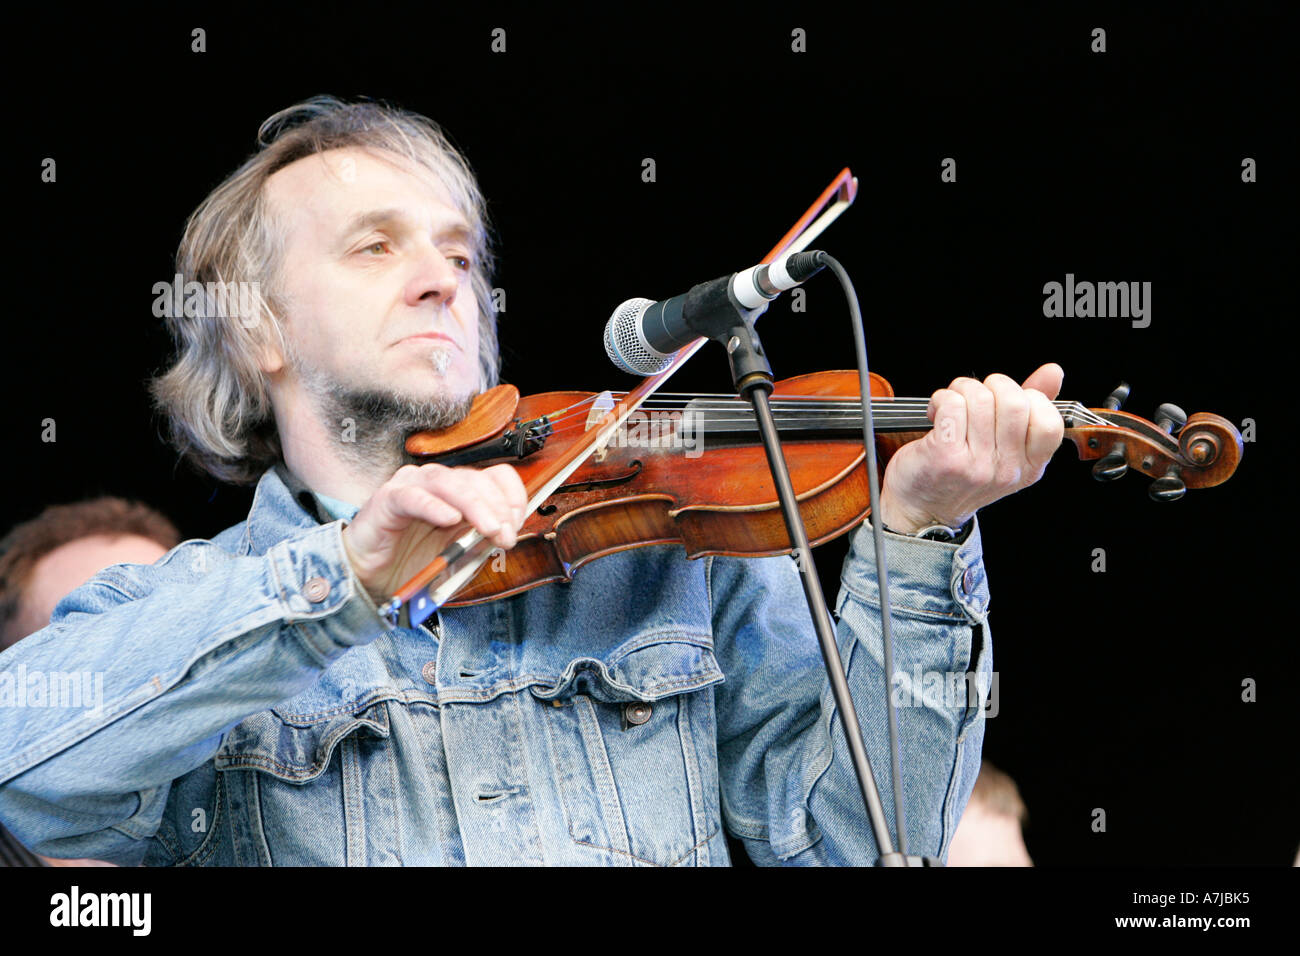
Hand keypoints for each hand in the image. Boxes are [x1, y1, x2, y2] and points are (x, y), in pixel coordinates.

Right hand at [341, 463, 527, 603]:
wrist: (372, 580)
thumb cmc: (415, 565)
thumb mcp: (461, 558)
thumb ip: (482, 544)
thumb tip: (508, 533)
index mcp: (461, 493)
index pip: (496, 476)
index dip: (512, 496)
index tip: (517, 523)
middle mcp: (439, 484)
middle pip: (477, 479)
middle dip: (498, 508)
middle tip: (505, 535)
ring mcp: (413, 487)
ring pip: (449, 483)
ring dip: (475, 506)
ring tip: (488, 529)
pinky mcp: (387, 499)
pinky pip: (413, 496)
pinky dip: (434, 506)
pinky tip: (449, 519)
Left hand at [877, 363, 1064, 533]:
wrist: (921, 509)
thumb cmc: (961, 472)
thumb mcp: (1004, 447)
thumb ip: (1031, 409)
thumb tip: (1054, 372)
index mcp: (1030, 467)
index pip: (1050, 422)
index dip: (1030, 398)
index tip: (1006, 402)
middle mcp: (1007, 470)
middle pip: (1015, 402)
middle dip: (992, 385)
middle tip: (975, 396)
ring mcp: (978, 466)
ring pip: (980, 399)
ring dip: (962, 390)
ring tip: (952, 404)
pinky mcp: (947, 458)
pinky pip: (952, 405)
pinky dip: (942, 398)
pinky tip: (937, 411)